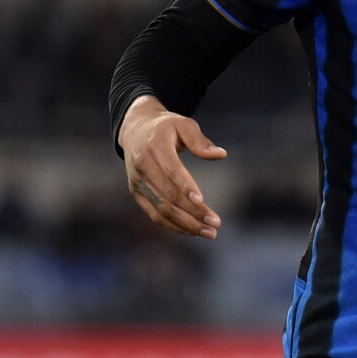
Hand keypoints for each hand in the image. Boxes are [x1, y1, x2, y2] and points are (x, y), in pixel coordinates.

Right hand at [119, 95, 226, 238]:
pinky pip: (154, 214)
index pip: (171, 170)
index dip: (185, 187)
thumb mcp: (184, 125)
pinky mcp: (137, 193)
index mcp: (155, 146)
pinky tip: (193, 230)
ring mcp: (137, 181)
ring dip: (185, 224)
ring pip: (161, 209)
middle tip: (216, 223)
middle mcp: (142, 165)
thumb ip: (200, 141)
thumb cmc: (167, 127)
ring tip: (210, 232)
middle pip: (167, 195)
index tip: (202, 201)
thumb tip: (221, 154)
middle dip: (192, 212)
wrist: (135, 130)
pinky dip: (173, 225)